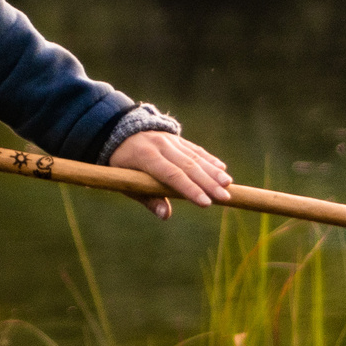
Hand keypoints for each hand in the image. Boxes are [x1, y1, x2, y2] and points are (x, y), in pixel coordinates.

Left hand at [110, 130, 232, 221]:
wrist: (117, 130)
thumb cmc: (121, 164)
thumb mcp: (125, 181)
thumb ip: (146, 198)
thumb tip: (165, 215)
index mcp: (145, 156)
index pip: (171, 175)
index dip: (190, 189)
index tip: (206, 202)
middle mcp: (160, 145)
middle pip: (188, 166)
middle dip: (208, 183)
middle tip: (225, 197)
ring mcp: (170, 139)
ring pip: (194, 157)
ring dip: (213, 171)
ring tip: (228, 184)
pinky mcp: (176, 138)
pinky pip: (194, 149)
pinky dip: (209, 159)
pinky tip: (222, 168)